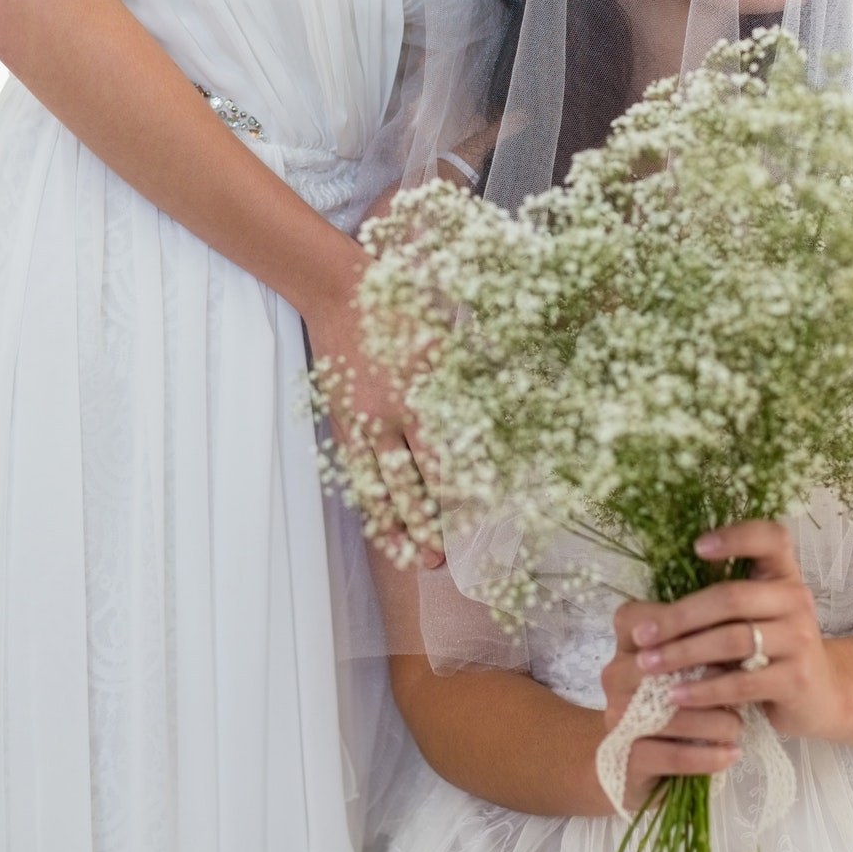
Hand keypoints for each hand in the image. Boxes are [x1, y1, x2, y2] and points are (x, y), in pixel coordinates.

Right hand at [305, 248, 445, 570]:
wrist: (339, 291)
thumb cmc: (401, 308)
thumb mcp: (444, 337)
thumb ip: (471, 374)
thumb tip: (513, 396)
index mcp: (416, 394)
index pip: (438, 459)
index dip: (457, 494)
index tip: (476, 522)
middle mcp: (384, 416)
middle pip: (405, 483)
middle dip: (424, 524)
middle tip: (442, 559)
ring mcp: (358, 423)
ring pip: (376, 487)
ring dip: (395, 526)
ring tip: (413, 558)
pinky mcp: (341, 424)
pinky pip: (355, 474)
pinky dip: (369, 503)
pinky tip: (383, 526)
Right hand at [601, 626, 742, 811]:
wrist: (635, 760)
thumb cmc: (673, 697)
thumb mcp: (688, 665)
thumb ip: (707, 646)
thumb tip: (750, 640)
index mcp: (629, 643)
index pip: (651, 620)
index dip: (692, 629)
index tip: (732, 640)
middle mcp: (616, 675)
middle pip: (665, 669)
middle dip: (711, 680)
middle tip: (745, 689)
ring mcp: (618, 717)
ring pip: (672, 716)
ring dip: (713, 722)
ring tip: (738, 726)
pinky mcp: (626, 757)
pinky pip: (671, 756)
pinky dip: (706, 756)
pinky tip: (731, 753)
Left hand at [607, 522, 842, 749]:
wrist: (820, 697)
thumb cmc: (772, 649)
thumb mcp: (755, 615)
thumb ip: (721, 600)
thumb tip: (649, 605)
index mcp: (783, 574)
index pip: (770, 538)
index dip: (736, 537)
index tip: (696, 546)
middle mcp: (796, 599)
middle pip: (731, 597)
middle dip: (679, 616)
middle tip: (641, 635)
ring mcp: (800, 639)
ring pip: (732, 639)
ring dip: (683, 653)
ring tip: (649, 665)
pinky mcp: (796, 679)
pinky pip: (742, 683)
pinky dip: (704, 689)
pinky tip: (677, 695)